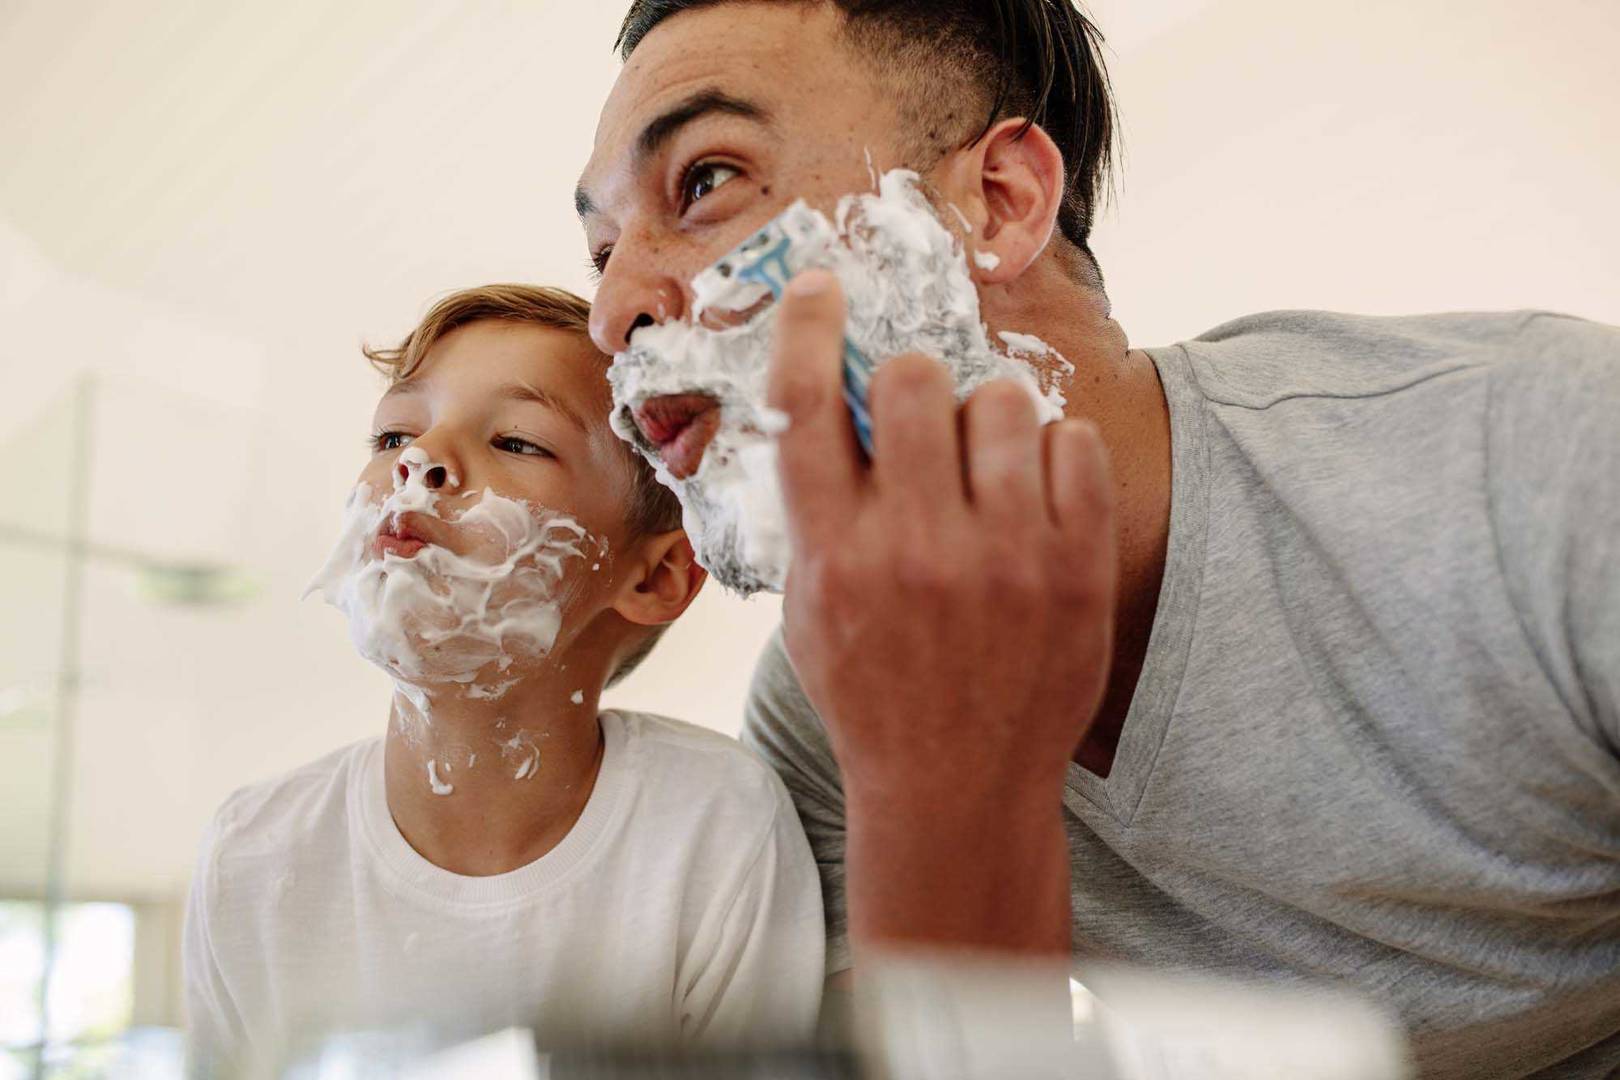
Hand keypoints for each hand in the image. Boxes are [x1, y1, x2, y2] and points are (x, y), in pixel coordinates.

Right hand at [768, 269, 1117, 955]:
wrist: (959, 787)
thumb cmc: (876, 695)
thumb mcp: (812, 611)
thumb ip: (819, 513)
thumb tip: (835, 405)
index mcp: (835, 553)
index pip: (809, 403)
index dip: (809, 327)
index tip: (820, 289)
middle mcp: (916, 545)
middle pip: (916, 379)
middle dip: (916, 384)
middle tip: (926, 420)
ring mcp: (1005, 555)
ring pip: (1002, 400)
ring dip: (987, 417)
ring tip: (987, 467)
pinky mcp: (1077, 566)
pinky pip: (1076, 442)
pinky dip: (1054, 452)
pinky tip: (1036, 495)